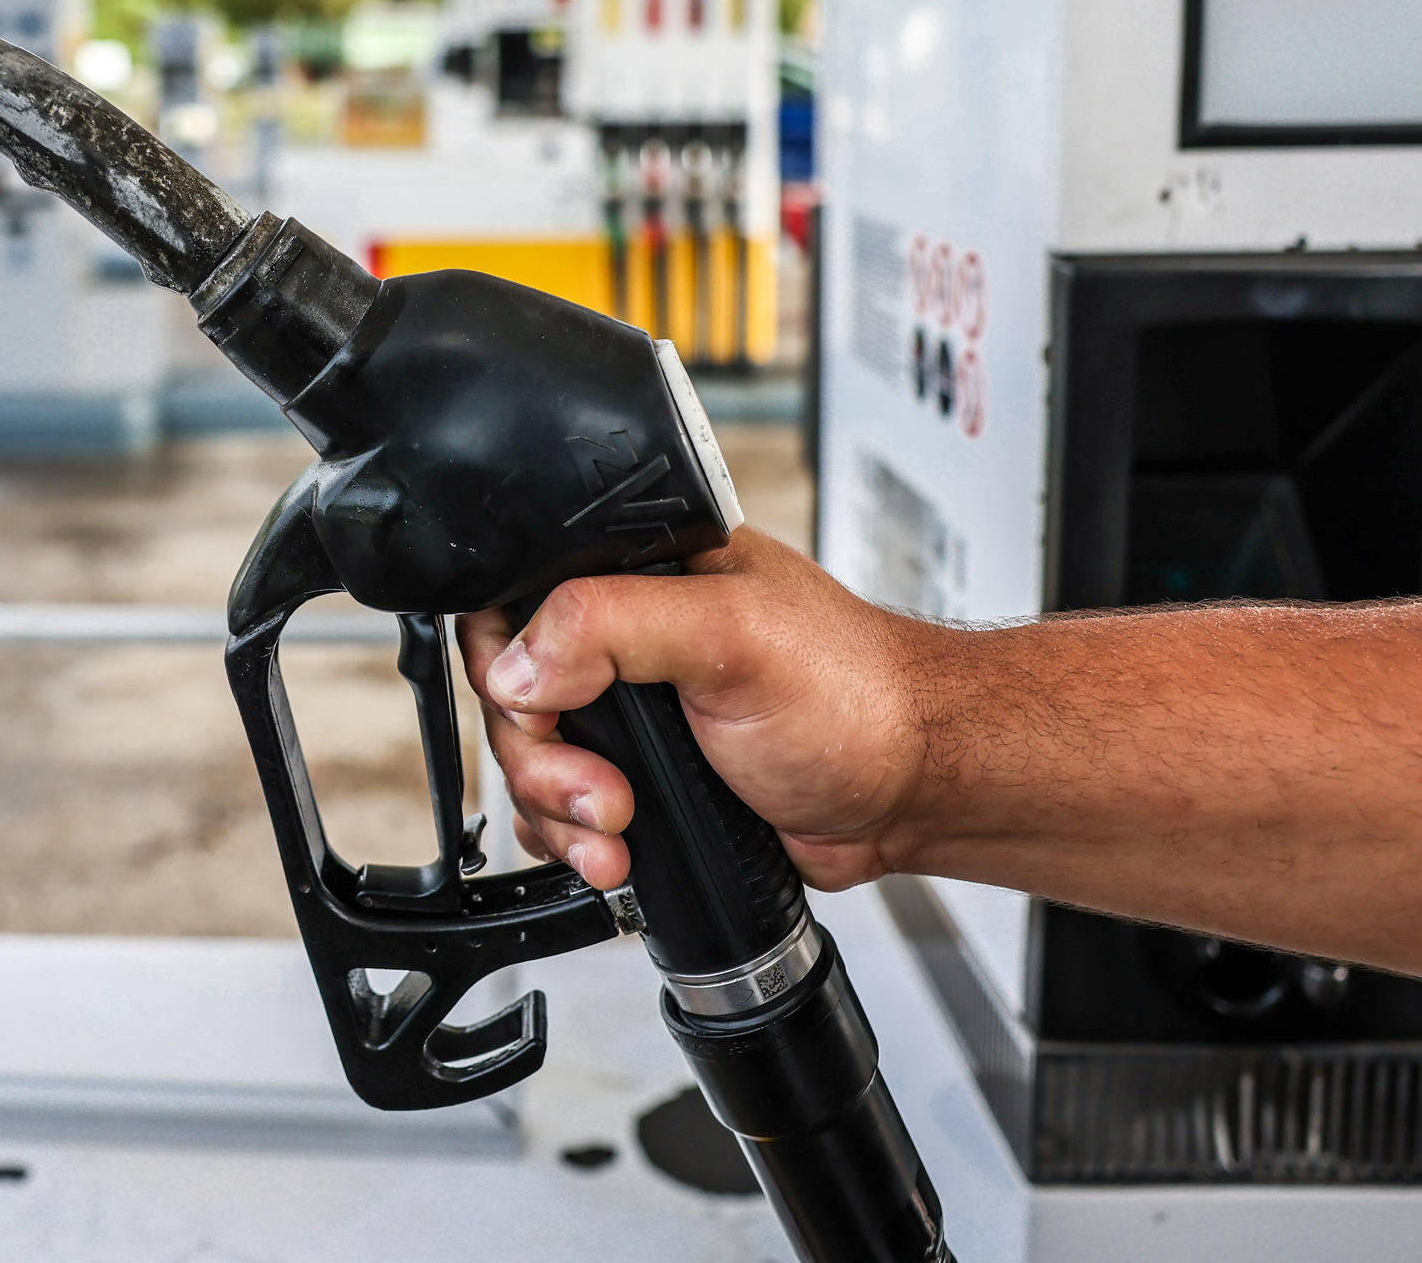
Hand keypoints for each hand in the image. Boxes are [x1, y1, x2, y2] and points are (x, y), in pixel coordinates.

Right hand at [455, 526, 936, 892]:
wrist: (911, 791)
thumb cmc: (859, 696)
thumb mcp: (731, 636)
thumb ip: (613, 625)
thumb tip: (516, 664)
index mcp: (642, 570)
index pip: (519, 600)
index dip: (509, 667)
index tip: (544, 716)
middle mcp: (630, 635)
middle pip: (514, 696)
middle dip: (540, 761)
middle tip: (601, 793)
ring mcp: (635, 711)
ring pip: (534, 761)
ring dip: (558, 811)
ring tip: (617, 834)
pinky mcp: (645, 775)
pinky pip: (565, 809)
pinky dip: (575, 840)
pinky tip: (617, 852)